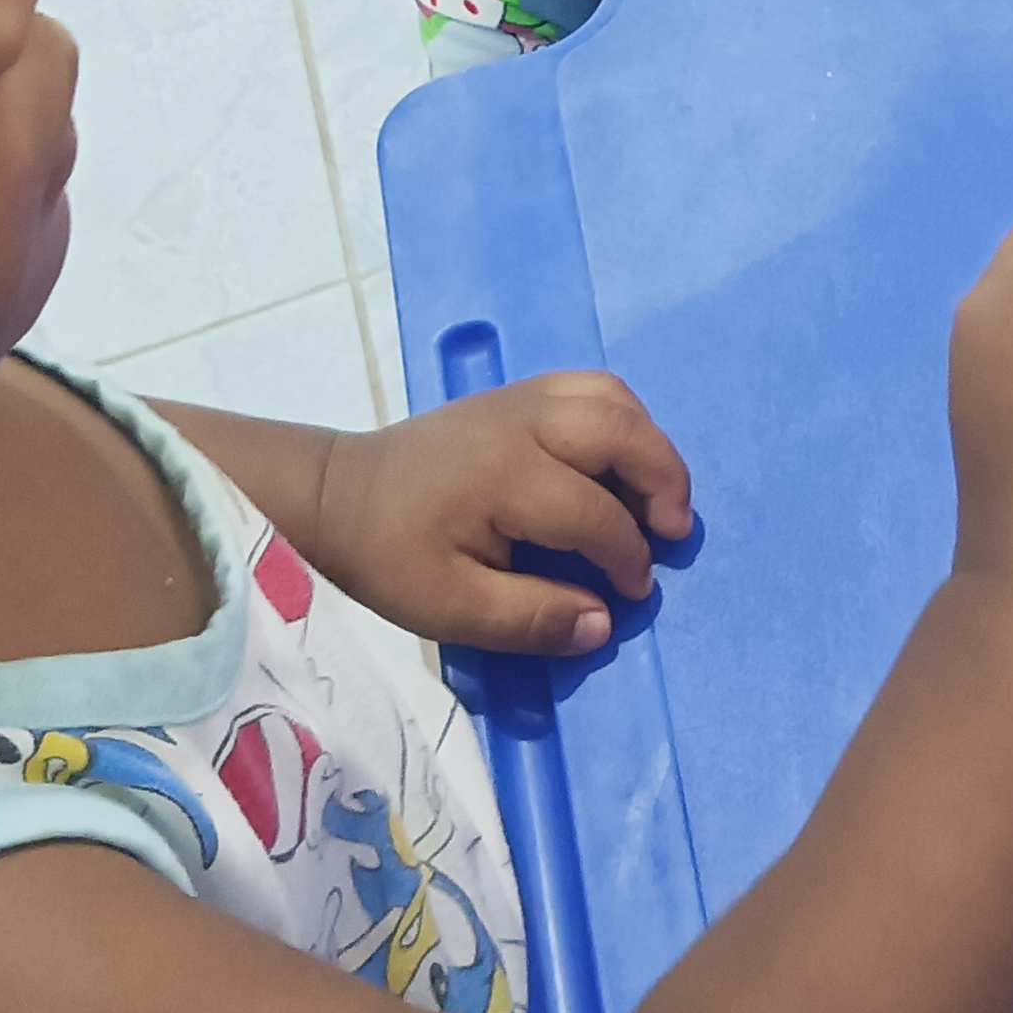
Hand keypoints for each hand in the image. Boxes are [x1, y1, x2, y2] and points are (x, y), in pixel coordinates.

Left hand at [312, 374, 695, 657]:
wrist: (339, 495)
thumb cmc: (391, 556)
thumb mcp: (452, 608)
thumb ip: (532, 618)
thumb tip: (604, 623)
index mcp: (506, 475)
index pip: (596, 514)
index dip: (626, 559)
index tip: (630, 595)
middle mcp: (523, 422)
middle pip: (621, 431)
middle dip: (664, 481)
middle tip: (673, 533)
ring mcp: (520, 398)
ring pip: (612, 398)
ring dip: (649, 445)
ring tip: (656, 498)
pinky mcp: (517, 393)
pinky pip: (591, 389)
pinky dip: (623, 421)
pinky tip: (620, 465)